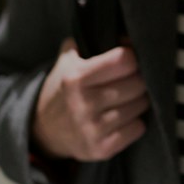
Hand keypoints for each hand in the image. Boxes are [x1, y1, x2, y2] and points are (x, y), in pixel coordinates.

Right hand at [31, 39, 148, 161]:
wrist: (43, 130)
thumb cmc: (64, 88)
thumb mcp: (69, 60)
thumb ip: (92, 40)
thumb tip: (127, 34)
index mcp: (75, 78)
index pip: (125, 60)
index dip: (131, 58)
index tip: (128, 60)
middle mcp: (83, 104)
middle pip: (138, 84)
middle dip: (138, 79)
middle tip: (131, 81)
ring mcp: (92, 129)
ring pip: (140, 106)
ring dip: (138, 101)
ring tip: (126, 99)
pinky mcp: (101, 149)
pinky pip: (138, 128)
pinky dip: (135, 122)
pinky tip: (123, 118)